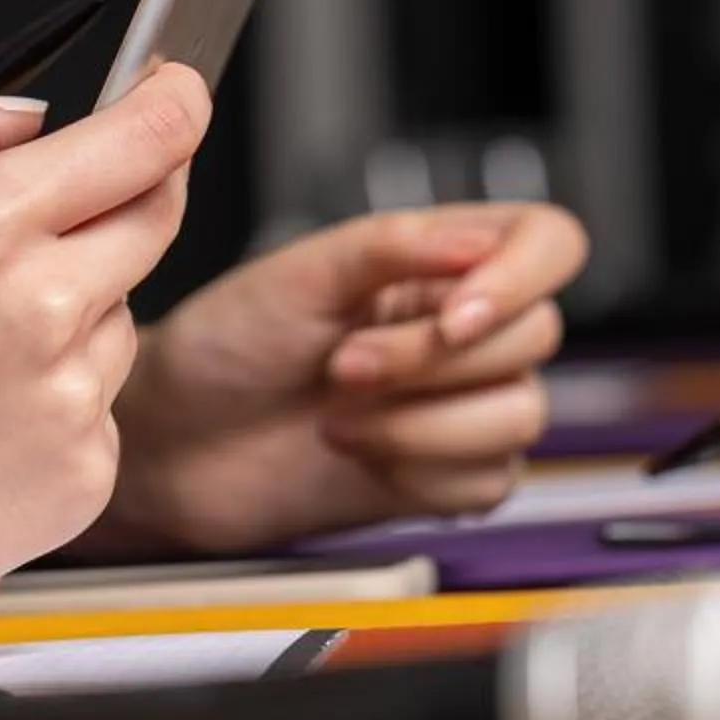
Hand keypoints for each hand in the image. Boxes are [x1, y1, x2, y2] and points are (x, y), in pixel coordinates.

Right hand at [0, 66, 212, 705]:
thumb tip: (15, 119)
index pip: (147, 134)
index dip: (172, 99)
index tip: (172, 92)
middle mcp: (43, 309)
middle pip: (156, 215)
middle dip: (116, 195)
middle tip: (25, 228)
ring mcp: (70, 402)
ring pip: (120, 315)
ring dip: (70, 308)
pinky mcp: (80, 478)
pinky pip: (98, 408)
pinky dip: (52, 398)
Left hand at [98, 202, 590, 551]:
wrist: (172, 441)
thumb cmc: (220, 348)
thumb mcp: (294, 276)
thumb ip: (389, 247)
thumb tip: (477, 241)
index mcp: (432, 263)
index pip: (547, 244)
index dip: (522, 276)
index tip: (457, 312)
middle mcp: (457, 330)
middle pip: (536, 334)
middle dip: (432, 358)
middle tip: (344, 366)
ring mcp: (456, 405)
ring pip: (522, 413)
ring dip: (423, 420)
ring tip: (338, 412)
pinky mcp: (444, 475)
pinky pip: (487, 479)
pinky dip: (418, 467)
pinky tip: (355, 450)